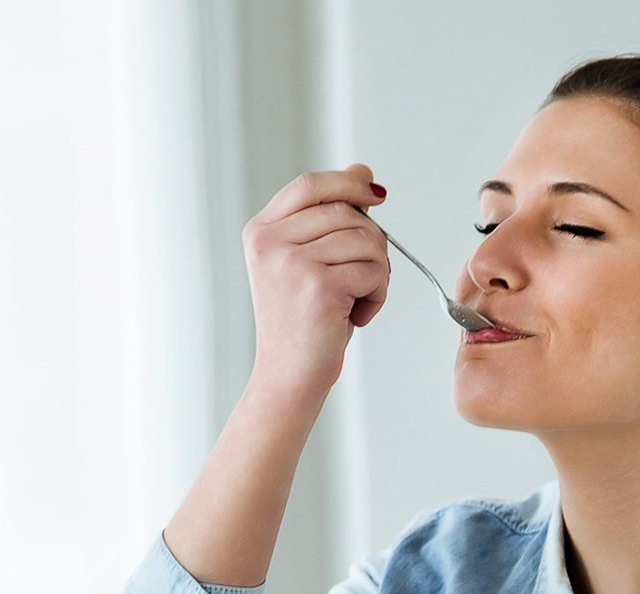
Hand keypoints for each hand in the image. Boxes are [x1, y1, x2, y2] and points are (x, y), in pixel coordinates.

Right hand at [242, 163, 391, 403]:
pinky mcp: (319, 287)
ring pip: (367, 241)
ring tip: (356, 300)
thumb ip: (330, 218)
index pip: (309, 186)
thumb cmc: (303, 323)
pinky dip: (378, 295)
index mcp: (261, 231)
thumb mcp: (310, 262)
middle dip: (371, 244)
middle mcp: (271, 242)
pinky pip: (374, 272)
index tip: (376, 195)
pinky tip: (358, 315)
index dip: (347, 184)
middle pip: (346, 213)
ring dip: (377, 274)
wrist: (290, 375)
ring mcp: (293, 263)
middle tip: (364, 279)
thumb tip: (362, 172)